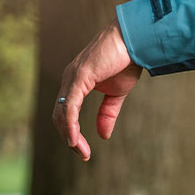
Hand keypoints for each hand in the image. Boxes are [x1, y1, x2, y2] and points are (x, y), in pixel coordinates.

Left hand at [52, 23, 141, 160]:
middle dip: (69, 138)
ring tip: (80, 150)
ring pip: (62, 113)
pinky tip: (74, 138)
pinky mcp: (79, 76)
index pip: (66, 113)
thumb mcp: (117, 93)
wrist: (135, 39)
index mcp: (76, 83)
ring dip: (69, 135)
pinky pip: (70, 105)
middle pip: (60, 116)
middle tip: (83, 155)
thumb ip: (107, 113)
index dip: (72, 133)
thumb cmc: (127, 60)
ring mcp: (72, 77)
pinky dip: (70, 124)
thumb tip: (102, 135)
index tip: (83, 151)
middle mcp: (69, 79)